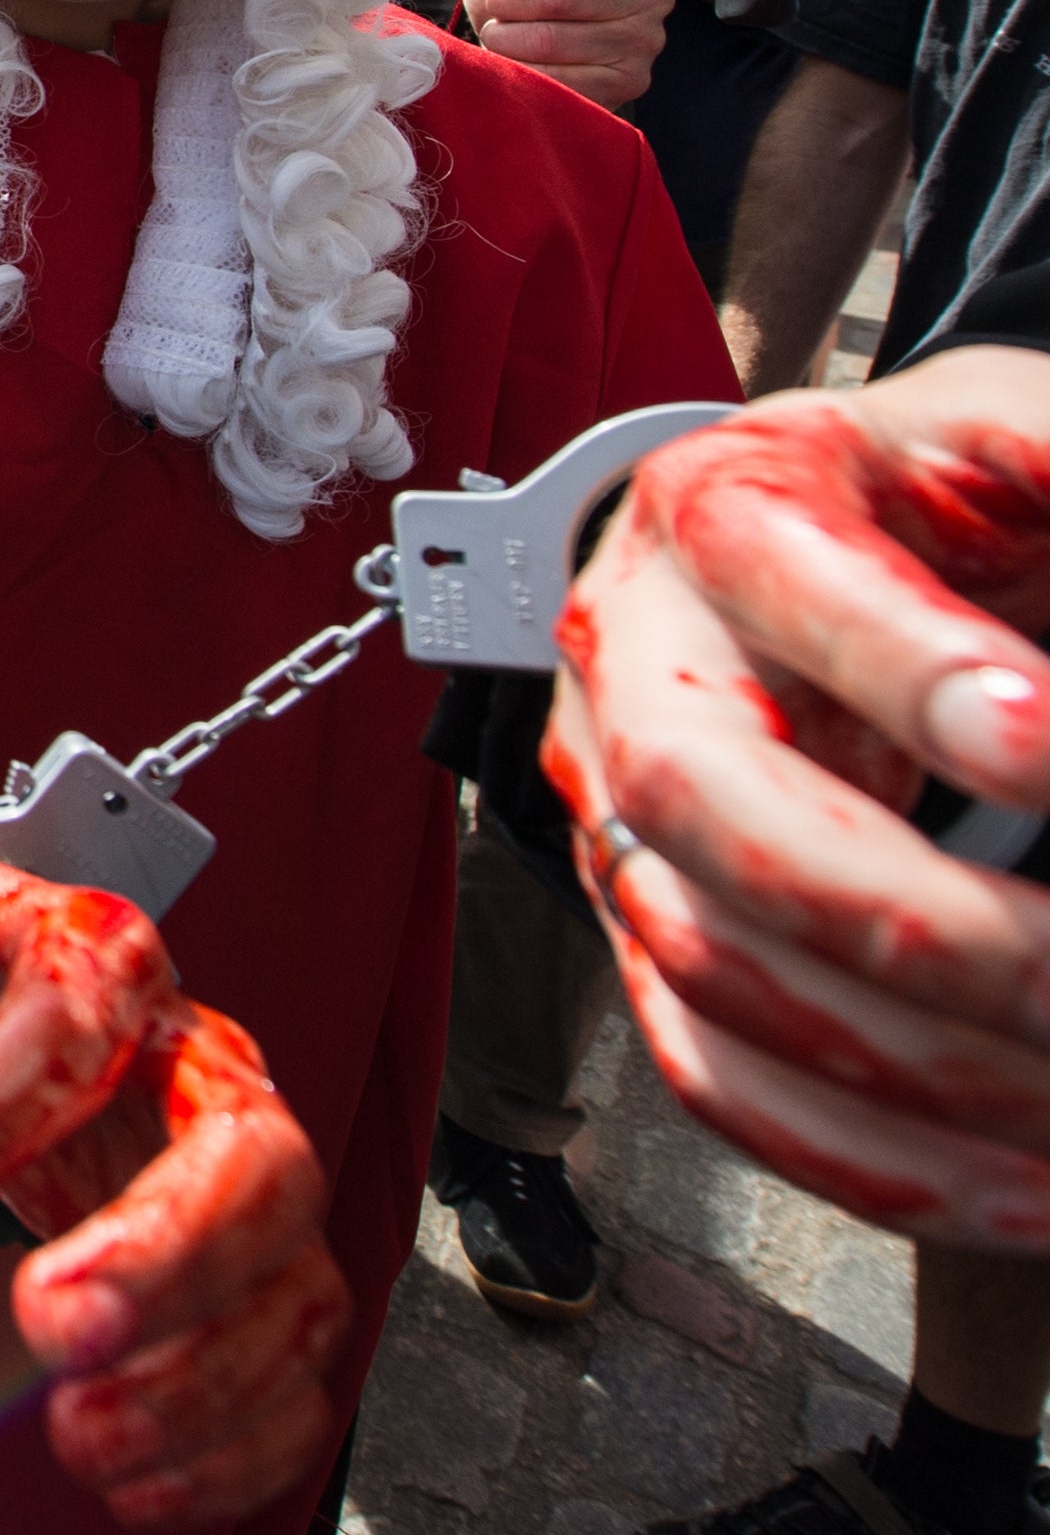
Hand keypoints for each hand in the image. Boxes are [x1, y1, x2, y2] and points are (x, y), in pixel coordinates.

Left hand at [0, 796, 345, 1527]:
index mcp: (112, 960)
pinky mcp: (263, 1272)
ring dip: (201, 1379)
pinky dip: (241, 1443)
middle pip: (249, 1160)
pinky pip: (297, 1365)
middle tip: (49, 1331)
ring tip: (83, 1438)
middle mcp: (208, 1068)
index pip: (76, 1021)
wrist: (5, 991)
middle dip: (164, 1258)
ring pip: (290, 1279)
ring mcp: (248, 1180)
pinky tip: (145, 1487)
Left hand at [461, 0, 670, 105]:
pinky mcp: (628, 82)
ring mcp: (645, 42)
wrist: (524, 51)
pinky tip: (520, 61)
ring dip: (509, 36)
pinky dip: (523, 69)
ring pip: (554, 37)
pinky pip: (560, 78)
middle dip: (511, 1)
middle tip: (500, 4)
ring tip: (505, 31)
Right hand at [547, 361, 1049, 1247]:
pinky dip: (874, 1157)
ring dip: (920, 1066)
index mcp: (730, 497)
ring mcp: (618, 798)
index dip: (911, 672)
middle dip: (907, 917)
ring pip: (708, 957)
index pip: (779, 572)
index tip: (1049, 748)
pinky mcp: (649, 923)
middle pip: (693, 792)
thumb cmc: (967, 503)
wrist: (873, 547)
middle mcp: (633, 646)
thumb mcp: (1023, 441)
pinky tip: (1027, 1185)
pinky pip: (716, 1074)